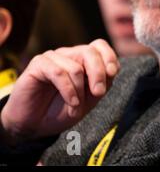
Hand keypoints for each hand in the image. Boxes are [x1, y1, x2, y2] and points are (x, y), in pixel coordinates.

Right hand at [0, 39, 119, 144]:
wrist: (34, 125)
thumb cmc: (62, 111)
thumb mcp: (88, 100)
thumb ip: (101, 84)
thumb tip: (112, 70)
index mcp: (83, 60)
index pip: (99, 46)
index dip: (109, 56)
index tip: (112, 73)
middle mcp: (69, 56)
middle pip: (90, 52)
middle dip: (98, 73)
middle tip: (99, 93)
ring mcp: (53, 59)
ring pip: (75, 67)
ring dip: (80, 91)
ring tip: (76, 106)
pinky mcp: (38, 65)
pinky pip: (58, 72)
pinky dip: (68, 90)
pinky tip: (71, 102)